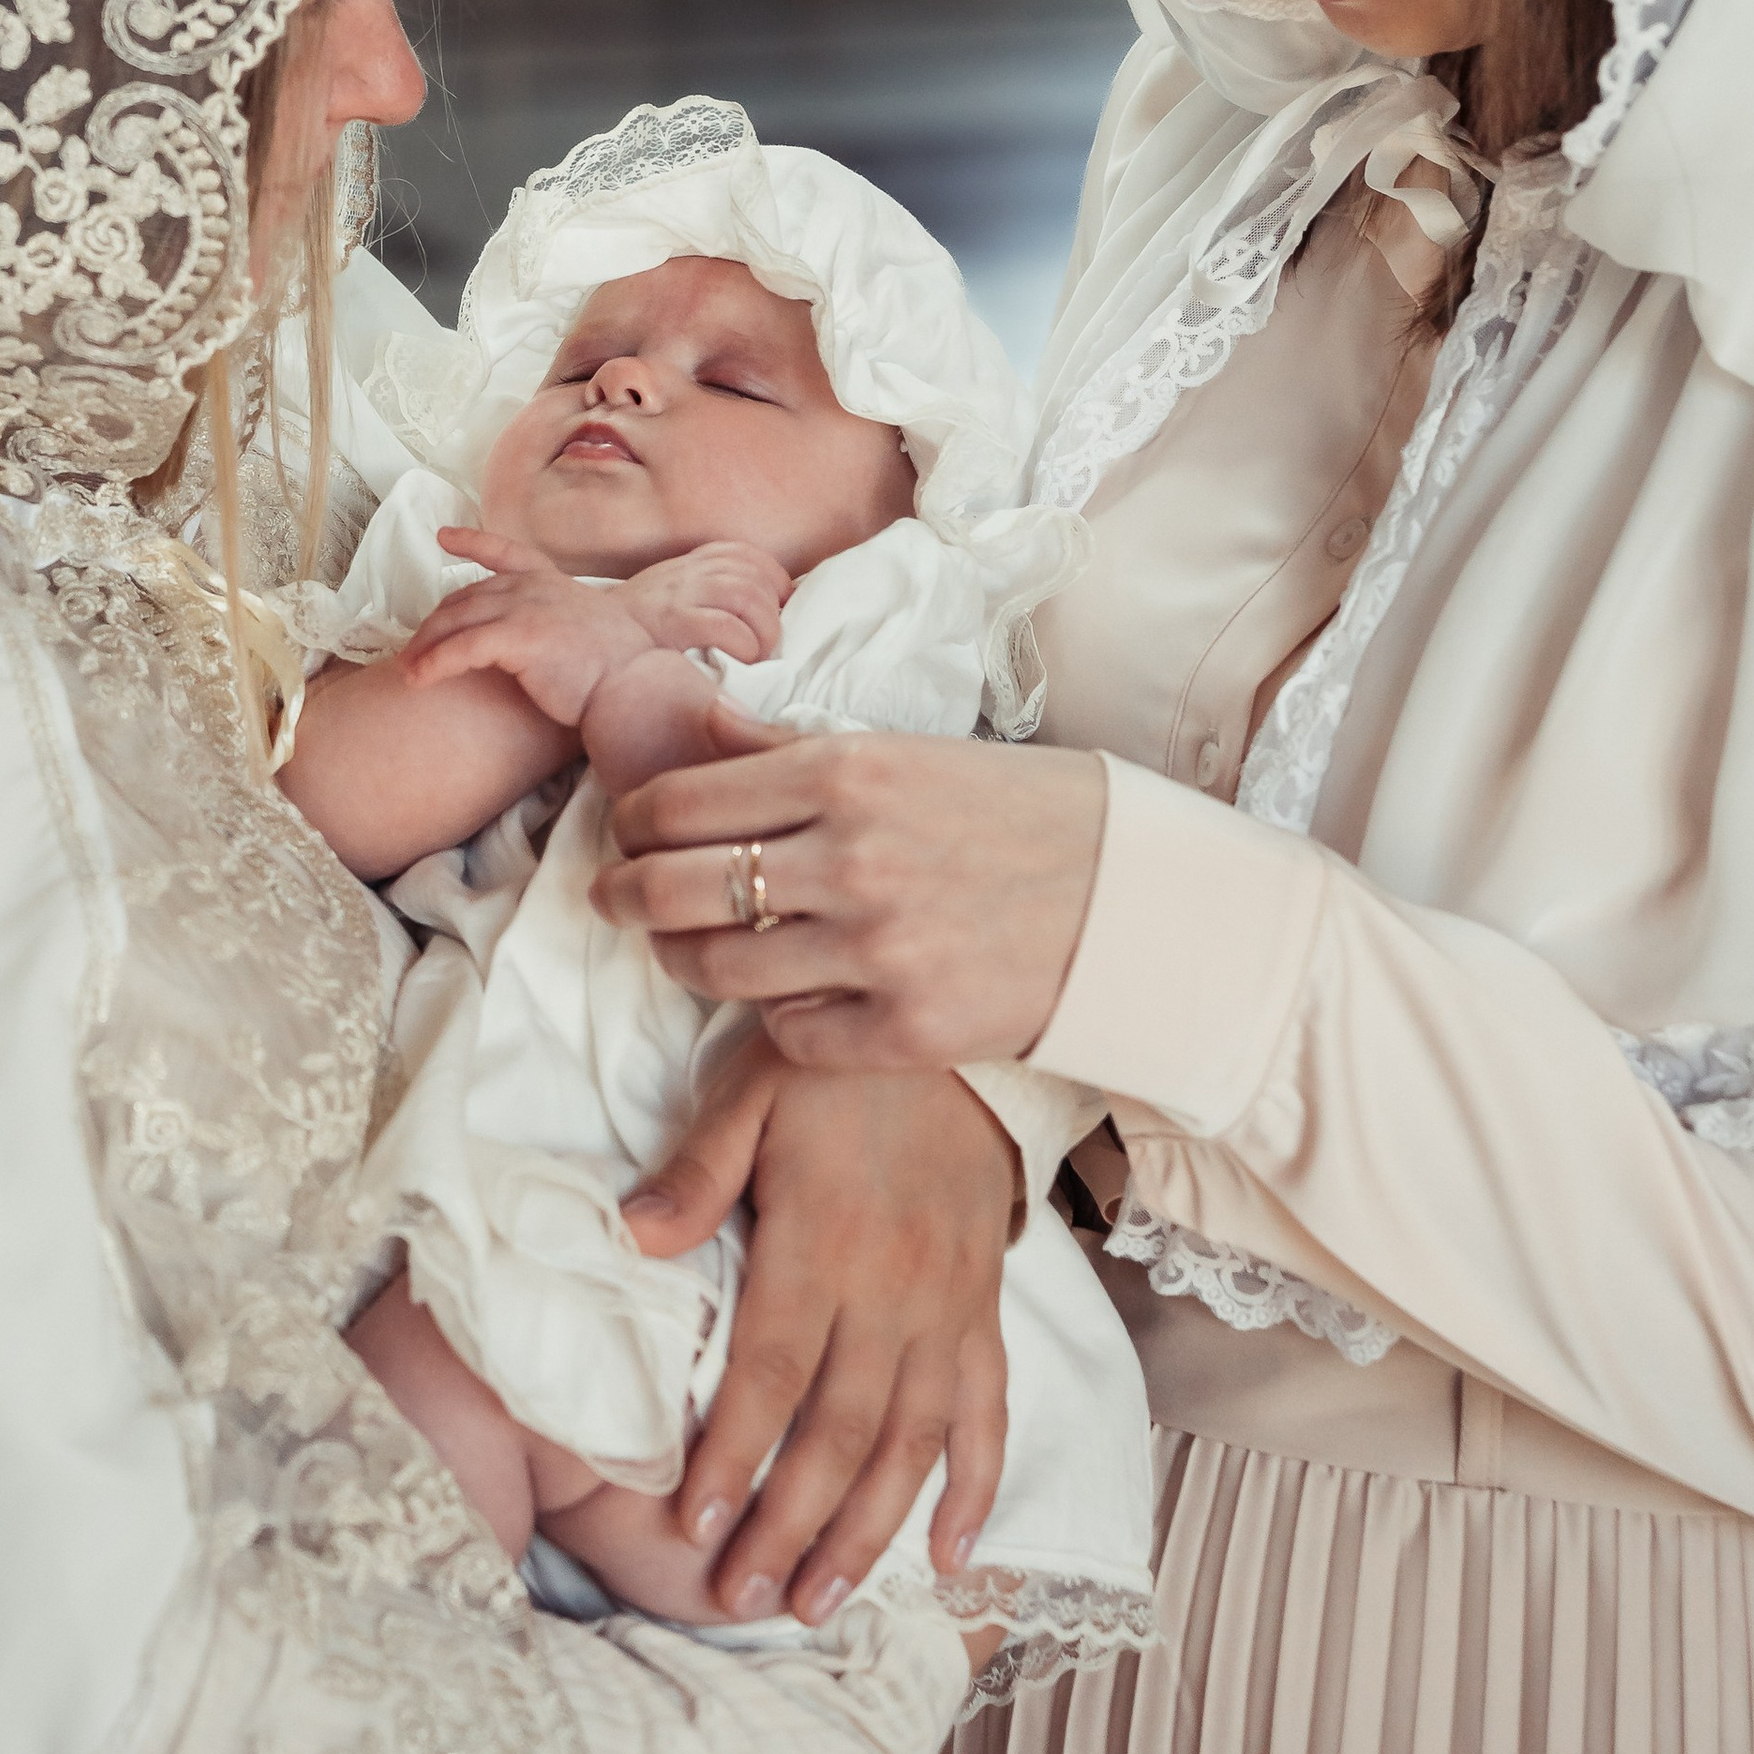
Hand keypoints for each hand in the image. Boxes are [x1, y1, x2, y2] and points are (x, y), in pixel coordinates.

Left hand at [404, 531, 655, 729]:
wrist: (635, 684)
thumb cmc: (620, 668)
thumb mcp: (589, 628)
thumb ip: (563, 621)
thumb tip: (551, 641)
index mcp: (552, 582)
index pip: (505, 553)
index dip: (473, 542)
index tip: (445, 536)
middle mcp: (534, 587)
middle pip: (466, 598)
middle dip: (434, 624)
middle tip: (412, 650)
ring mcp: (525, 608)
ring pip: (456, 621)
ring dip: (425, 647)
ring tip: (407, 670)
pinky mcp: (518, 637)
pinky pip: (461, 648)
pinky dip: (435, 663)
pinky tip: (419, 679)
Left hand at [595, 720, 1105, 1068]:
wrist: (1139, 898)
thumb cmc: (1023, 812)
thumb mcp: (909, 752)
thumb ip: (789, 748)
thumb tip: (693, 719)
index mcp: (848, 770)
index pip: (681, 799)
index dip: (634, 819)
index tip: (630, 830)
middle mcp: (850, 858)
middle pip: (672, 887)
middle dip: (622, 893)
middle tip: (613, 897)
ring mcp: (874, 951)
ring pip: (715, 968)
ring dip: (685, 958)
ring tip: (688, 946)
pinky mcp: (903, 1030)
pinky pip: (786, 1034)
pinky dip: (776, 1016)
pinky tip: (792, 991)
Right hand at [621, 541, 790, 666]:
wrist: (588, 644)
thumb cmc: (638, 632)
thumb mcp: (672, 599)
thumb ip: (708, 596)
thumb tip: (762, 615)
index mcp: (691, 564)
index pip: (747, 556)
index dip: (774, 582)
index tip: (777, 612)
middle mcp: (687, 573)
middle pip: (754, 578)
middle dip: (773, 614)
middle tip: (768, 645)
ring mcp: (678, 595)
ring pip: (747, 595)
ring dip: (765, 630)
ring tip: (760, 654)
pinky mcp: (670, 623)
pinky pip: (723, 624)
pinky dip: (744, 642)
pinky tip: (743, 659)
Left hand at [623, 1026, 1017, 1624]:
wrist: (947, 1036)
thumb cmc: (831, 1072)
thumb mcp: (748, 1094)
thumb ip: (695, 1172)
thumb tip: (632, 1235)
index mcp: (823, 1239)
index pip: (772, 1370)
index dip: (735, 1453)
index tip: (698, 1528)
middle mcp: (893, 1288)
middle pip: (840, 1429)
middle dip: (790, 1523)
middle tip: (744, 1599)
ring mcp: (948, 1307)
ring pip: (912, 1441)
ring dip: (868, 1531)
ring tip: (819, 1603)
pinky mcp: (985, 1310)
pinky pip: (989, 1411)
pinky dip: (977, 1489)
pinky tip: (948, 1558)